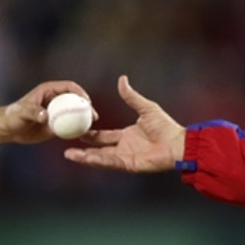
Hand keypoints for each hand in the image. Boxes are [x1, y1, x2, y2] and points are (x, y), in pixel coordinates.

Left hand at [3, 80, 95, 143]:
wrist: (9, 129)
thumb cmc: (13, 116)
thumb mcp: (23, 112)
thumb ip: (34, 112)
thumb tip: (46, 116)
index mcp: (49, 91)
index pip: (69, 87)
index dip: (80, 92)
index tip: (86, 101)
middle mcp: (55, 100)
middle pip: (76, 100)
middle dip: (87, 106)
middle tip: (93, 115)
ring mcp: (56, 112)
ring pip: (75, 113)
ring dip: (84, 118)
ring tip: (92, 125)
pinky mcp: (56, 124)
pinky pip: (69, 125)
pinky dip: (77, 129)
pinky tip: (84, 135)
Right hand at [63, 75, 184, 172]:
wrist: (177, 142)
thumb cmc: (166, 126)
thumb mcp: (145, 107)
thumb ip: (131, 96)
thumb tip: (122, 79)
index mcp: (126, 136)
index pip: (104, 136)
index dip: (91, 134)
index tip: (78, 130)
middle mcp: (124, 148)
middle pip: (99, 148)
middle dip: (83, 148)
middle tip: (67, 146)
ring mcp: (125, 157)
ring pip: (100, 157)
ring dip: (85, 157)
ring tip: (69, 155)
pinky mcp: (128, 164)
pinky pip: (110, 162)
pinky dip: (97, 160)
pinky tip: (85, 158)